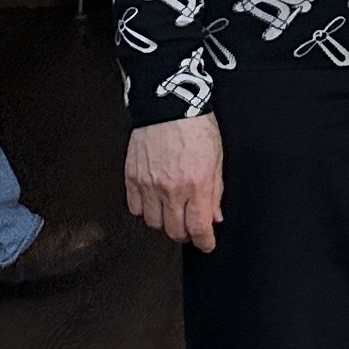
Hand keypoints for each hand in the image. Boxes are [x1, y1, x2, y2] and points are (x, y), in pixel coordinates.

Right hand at [124, 112, 224, 252]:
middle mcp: (170, 188)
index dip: (204, 241)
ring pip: (153, 223)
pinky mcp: (132, 178)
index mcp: (195, 183)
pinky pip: (135, 208)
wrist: (168, 104)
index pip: (198, 227)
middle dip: (186, 233)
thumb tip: (215, 216)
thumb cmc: (195, 124)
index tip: (206, 244)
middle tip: (191, 225)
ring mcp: (148, 185)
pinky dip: (145, 209)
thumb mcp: (217, 158)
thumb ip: (215, 191)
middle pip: (174, 230)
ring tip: (173, 211)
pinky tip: (154, 200)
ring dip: (165, 222)